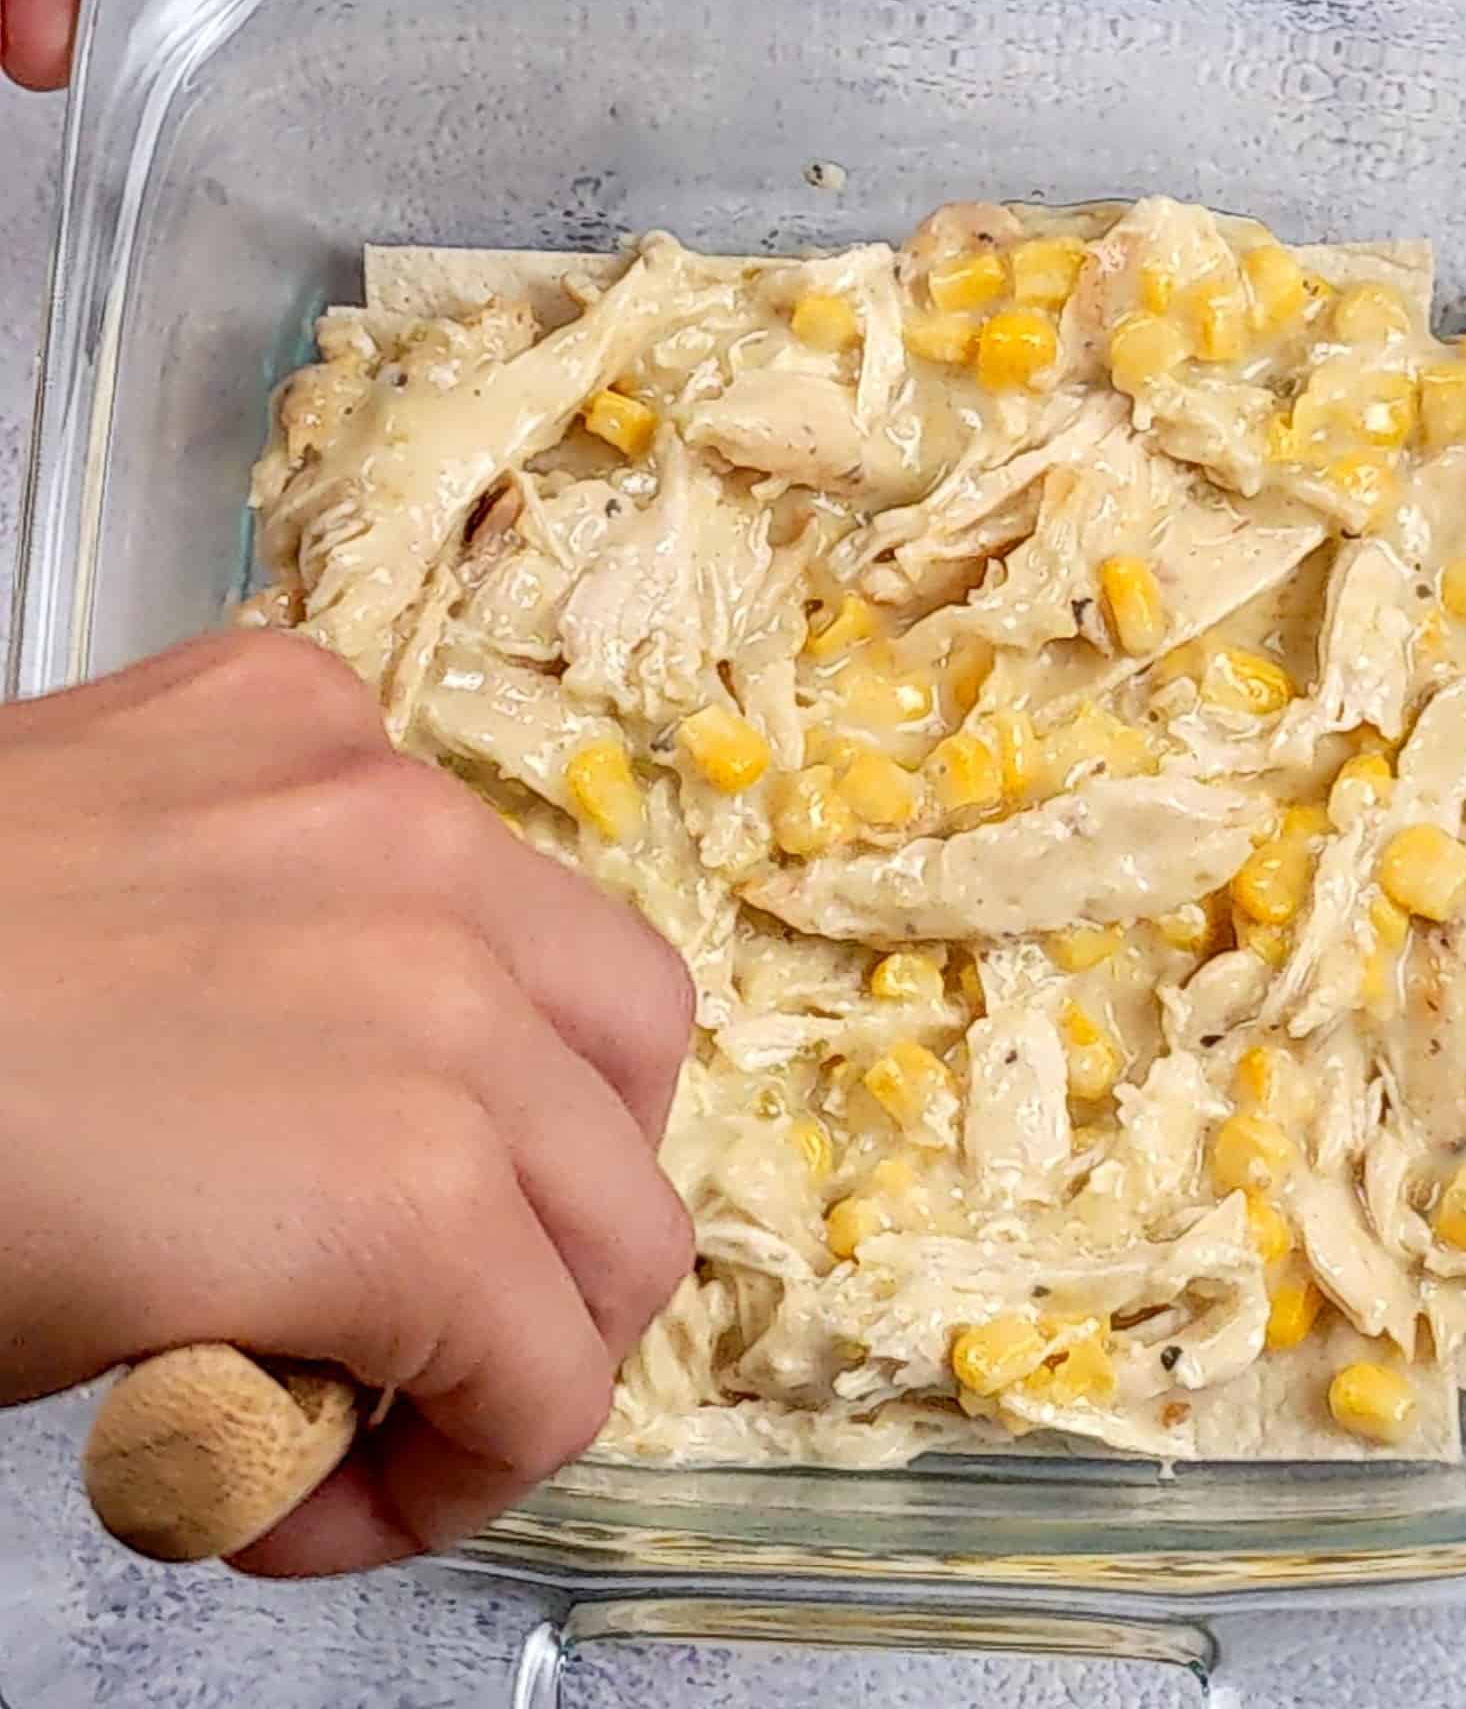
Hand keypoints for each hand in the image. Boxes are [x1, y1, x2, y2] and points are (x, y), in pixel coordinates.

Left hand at [0, 630, 695, 1574]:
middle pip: (635, 1199)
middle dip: (541, 1318)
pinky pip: (463, 846)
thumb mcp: (96, 1380)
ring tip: (418, 1148)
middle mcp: (449, 975)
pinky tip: (297, 971)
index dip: (459, 1477)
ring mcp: (390, 811)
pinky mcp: (310, 709)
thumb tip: (357, 1370)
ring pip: (620, 1003)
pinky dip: (427, 941)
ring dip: (554, 1119)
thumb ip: (303, 1381)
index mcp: (398, 1183)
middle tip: (407, 1354)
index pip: (564, 1371)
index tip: (320, 1491)